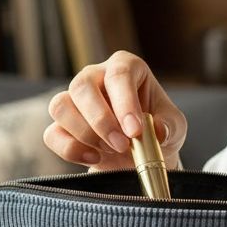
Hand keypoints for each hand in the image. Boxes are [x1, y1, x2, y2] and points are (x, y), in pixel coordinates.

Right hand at [43, 51, 186, 170]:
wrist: (141, 155)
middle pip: (82, 86)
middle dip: (101, 121)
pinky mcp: (62, 126)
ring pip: (61, 106)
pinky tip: (94, 158)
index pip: (119, 74)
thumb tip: (156, 131)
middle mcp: (96, 77)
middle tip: (122, 146)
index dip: (125, 103)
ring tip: (110, 150)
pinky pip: (52, 134)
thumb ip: (169, 126)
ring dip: (85, 134)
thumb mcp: (174, 127)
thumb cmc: (157, 131)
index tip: (135, 131)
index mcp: (126, 67)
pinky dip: (71, 150)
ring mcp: (75, 100)